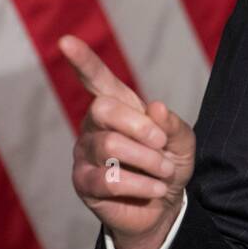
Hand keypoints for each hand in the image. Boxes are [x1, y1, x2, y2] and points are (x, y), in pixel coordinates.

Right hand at [63, 35, 194, 248]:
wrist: (163, 206)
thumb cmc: (168, 165)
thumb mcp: (182, 142)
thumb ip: (173, 125)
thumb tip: (157, 108)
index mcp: (118, 106)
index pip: (96, 79)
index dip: (82, 61)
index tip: (65, 42)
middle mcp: (94, 125)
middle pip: (104, 109)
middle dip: (140, 127)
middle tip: (162, 144)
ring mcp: (84, 153)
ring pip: (111, 146)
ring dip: (148, 161)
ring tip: (164, 172)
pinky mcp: (83, 183)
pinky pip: (108, 179)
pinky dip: (140, 184)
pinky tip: (154, 189)